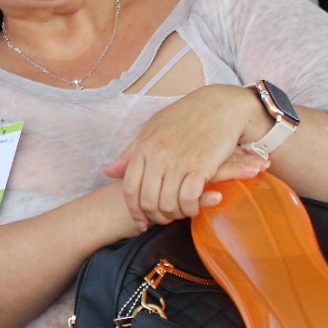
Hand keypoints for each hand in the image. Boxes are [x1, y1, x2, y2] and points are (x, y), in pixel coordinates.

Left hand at [103, 86, 269, 226]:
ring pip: (167, 203)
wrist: (220, 105)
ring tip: (180, 214)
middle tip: (165, 220)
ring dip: (174, 215)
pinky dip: (190, 208)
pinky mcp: (201, 165)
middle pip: (147, 200)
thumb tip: (107, 172)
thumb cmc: (185, 117)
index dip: (134, 210)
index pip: (129, 188)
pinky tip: (194, 207)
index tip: (141, 222)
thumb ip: (130, 154)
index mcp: (143, 147)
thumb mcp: (151, 129)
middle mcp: (157, 156)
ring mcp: (178, 161)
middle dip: (155, 216)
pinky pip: (188, 198)